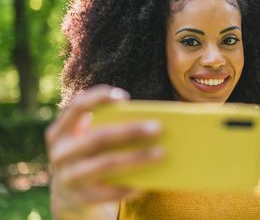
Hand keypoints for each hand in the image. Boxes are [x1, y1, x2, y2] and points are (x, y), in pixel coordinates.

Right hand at [45, 85, 163, 218]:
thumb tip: (149, 122)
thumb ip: (107, 125)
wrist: (68, 193)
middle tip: (158, 128)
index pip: (76, 108)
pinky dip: (130, 185)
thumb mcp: (88, 137)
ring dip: (136, 158)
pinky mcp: (80, 198)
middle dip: (129, 131)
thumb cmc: (90, 153)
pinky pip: (109, 192)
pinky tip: (149, 181)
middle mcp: (60, 153)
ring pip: (106, 165)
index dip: (97, 99)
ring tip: (161, 153)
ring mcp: (68, 177)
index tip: (124, 97)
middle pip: (98, 138)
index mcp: (60, 131)